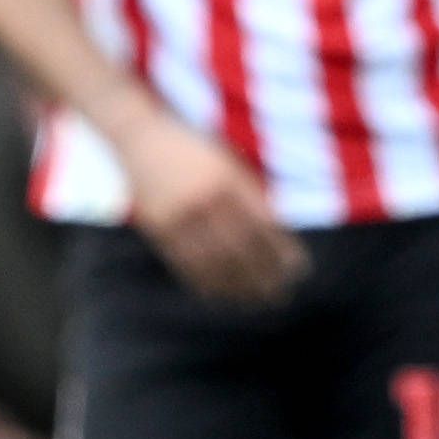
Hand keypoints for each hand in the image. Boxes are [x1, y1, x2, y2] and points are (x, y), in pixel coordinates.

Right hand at [118, 116, 304, 305]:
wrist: (141, 136)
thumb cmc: (194, 149)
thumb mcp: (227, 162)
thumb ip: (249, 193)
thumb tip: (277, 235)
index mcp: (229, 179)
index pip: (263, 224)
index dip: (282, 250)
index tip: (298, 269)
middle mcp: (205, 198)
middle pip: (241, 248)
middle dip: (264, 275)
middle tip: (281, 295)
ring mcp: (179, 215)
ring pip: (214, 261)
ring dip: (237, 286)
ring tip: (255, 301)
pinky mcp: (158, 227)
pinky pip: (185, 262)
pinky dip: (205, 282)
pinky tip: (221, 294)